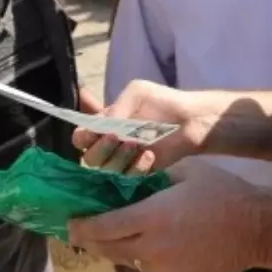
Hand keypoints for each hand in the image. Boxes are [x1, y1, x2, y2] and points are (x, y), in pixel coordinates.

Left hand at [68, 159, 264, 271]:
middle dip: (93, 241)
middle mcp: (153, 246)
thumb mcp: (186, 171)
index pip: (104, 227)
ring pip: (131, 261)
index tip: (71, 223)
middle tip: (83, 231)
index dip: (83, 227)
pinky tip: (155, 244)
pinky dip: (147, 257)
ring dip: (120, 249)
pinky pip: (154, 269)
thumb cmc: (223, 192)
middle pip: (111, 249)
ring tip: (117, 236)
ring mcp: (167, 268)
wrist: (258, 227)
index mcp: (152, 216)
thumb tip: (134, 181)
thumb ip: (155, 178)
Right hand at [72, 80, 214, 174]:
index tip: (97, 132)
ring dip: (118, 158)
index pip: (80, 137)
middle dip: (101, 148)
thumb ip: (117, 107)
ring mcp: (123, 161)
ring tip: (136, 144)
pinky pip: (127, 179)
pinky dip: (136, 167)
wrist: (191, 120)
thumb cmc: (162, 102)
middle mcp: (110, 145)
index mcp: (104, 124)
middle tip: (118, 137)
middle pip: (89, 157)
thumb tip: (104, 128)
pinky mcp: (138, 174)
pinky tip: (149, 156)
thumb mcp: (137, 93)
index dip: (83, 137)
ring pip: (106, 170)